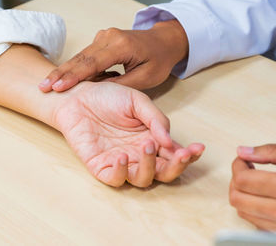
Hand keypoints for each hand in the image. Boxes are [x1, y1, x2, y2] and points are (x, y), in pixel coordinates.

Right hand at [38, 20, 187, 91]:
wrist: (163, 41)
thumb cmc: (158, 60)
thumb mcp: (146, 78)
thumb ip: (122, 85)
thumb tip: (99, 94)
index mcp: (121, 46)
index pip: (92, 63)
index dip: (74, 77)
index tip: (57, 88)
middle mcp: (109, 37)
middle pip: (81, 58)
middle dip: (61, 74)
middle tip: (43, 86)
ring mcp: (104, 37)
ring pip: (80, 56)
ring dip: (63, 71)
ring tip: (45, 84)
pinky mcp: (102, 41)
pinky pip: (85, 56)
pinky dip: (72, 67)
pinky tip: (59, 78)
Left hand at [51, 81, 203, 186]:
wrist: (78, 96)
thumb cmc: (108, 97)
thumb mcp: (137, 101)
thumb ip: (155, 119)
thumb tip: (169, 141)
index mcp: (151, 138)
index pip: (174, 154)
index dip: (188, 154)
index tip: (198, 147)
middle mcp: (138, 153)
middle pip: (164, 172)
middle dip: (176, 167)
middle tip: (180, 154)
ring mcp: (121, 161)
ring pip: (142, 179)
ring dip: (149, 167)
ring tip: (146, 145)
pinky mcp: (100, 166)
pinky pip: (115, 179)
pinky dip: (121, 173)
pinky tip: (121, 156)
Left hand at [229, 144, 275, 230]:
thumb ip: (272, 152)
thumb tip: (242, 151)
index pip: (243, 179)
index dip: (237, 165)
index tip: (243, 159)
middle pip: (237, 197)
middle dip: (236, 179)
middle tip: (248, 169)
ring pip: (242, 211)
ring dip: (242, 193)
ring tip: (257, 182)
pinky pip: (253, 222)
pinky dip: (252, 207)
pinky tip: (265, 196)